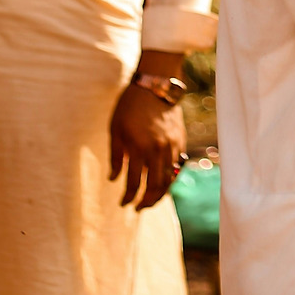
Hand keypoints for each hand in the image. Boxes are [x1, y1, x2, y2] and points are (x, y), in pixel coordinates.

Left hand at [109, 77, 185, 209]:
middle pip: (154, 187)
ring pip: (168, 180)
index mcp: (139, 149)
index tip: (123, 204)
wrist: (155, 86)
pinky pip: (176, 168)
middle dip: (146, 202)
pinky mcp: (180, 142)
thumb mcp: (115, 130)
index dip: (128, 197)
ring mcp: (172, 147)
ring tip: (150, 201)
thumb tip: (113, 179)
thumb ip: (116, 157)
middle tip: (138, 208)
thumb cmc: (129, 106)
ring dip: (159, 194)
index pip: (134, 183)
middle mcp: (158, 151)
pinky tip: (161, 183)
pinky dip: (168, 179)